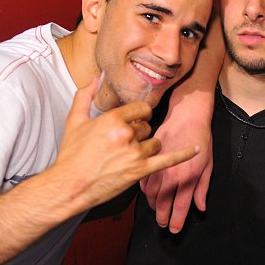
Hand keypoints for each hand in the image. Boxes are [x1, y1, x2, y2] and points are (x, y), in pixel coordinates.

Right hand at [50, 79, 199, 213]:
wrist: (68, 186)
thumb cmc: (71, 156)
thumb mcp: (74, 121)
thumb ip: (85, 96)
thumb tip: (95, 78)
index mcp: (112, 119)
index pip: (141, 108)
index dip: (139, 115)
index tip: (134, 121)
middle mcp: (126, 134)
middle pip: (147, 126)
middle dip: (139, 134)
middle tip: (122, 145)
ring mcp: (135, 153)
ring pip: (155, 142)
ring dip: (147, 148)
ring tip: (129, 156)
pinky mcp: (140, 170)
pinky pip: (168, 160)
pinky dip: (184, 155)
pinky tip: (196, 149)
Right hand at [140, 109, 212, 232]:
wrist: (187, 116)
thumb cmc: (200, 139)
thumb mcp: (208, 165)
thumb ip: (202, 188)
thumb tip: (200, 207)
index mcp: (188, 177)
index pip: (180, 207)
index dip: (177, 221)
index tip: (174, 229)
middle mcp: (171, 175)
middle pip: (162, 204)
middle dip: (162, 217)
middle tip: (163, 223)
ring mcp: (158, 167)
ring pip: (150, 194)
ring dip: (153, 205)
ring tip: (157, 209)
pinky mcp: (150, 158)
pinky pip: (143, 180)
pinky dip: (145, 189)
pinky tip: (149, 192)